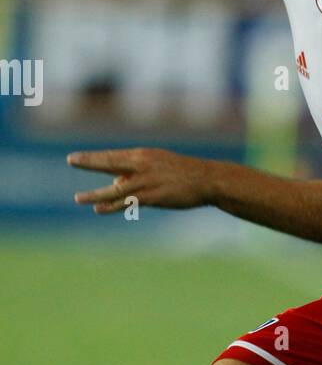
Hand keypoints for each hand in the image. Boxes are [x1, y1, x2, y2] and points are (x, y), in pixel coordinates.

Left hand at [67, 147, 215, 212]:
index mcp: (142, 155)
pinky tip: (99, 209)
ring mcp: (147, 181)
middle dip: (89, 163)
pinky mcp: (154, 196)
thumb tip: (115, 183)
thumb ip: (134, 174)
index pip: (112, 156)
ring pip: (116, 188)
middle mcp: (142, 165)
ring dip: (95, 194)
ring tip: (78, 198)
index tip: (75, 158)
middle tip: (71, 160)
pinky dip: (113, 205)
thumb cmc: (182, 173)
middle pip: (110, 163)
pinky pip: (129, 202)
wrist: (206, 180)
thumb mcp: (157, 167)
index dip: (92, 158)